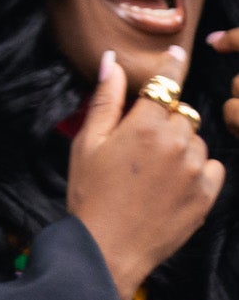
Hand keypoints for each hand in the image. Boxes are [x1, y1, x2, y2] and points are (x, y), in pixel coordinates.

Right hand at [69, 47, 221, 299]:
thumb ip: (105, 99)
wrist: (109, 247)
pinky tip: (172, 185)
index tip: (177, 52)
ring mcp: (196, 169)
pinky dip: (197, 169)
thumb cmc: (90, 193)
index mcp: (144, 125)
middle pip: (181, 114)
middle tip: (139, 145)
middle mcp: (177, 142)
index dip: (171, 65)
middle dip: (165, 120)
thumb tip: (110, 61)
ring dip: (181, 145)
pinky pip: (213, 167)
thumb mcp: (87, 143)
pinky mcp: (208, 193)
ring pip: (197, 140)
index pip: (166, 83)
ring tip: (153, 171)